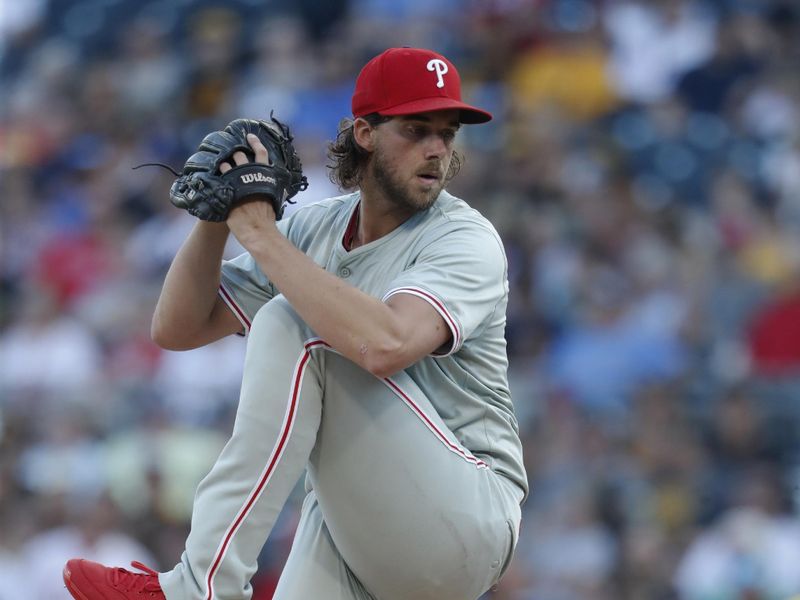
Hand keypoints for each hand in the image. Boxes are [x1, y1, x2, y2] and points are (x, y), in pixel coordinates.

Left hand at [223, 134, 278, 248]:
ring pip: (226, 164)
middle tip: (231, 153)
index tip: (249, 136)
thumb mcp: (274, 199)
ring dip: (223, 164)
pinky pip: (218, 177)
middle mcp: (250, 175)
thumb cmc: (267, 218)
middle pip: (240, 155)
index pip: (261, 153)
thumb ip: (273, 189)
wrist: (257, 230)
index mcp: (264, 176)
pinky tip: (211, 176)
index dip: (255, 143)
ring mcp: (236, 182)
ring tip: (220, 166)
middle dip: (236, 153)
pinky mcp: (226, 190)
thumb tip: (278, 186)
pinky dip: (215, 175)